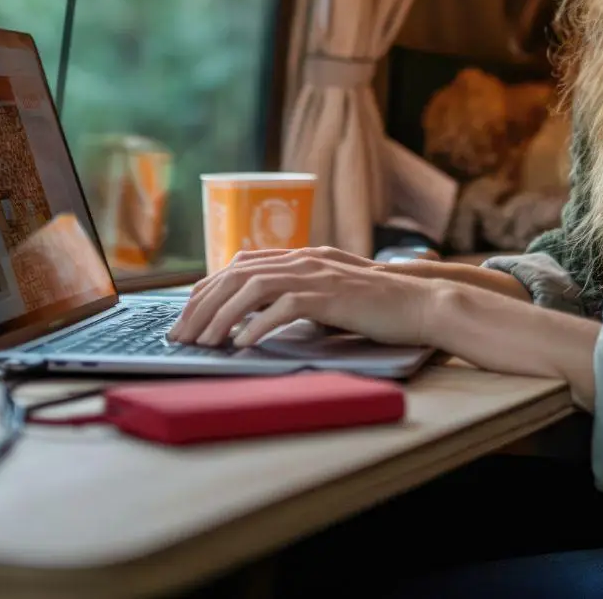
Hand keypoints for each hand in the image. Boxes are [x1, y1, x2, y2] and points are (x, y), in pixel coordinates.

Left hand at [169, 247, 444, 348]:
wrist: (420, 303)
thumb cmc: (376, 305)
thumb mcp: (329, 294)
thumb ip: (297, 295)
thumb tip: (256, 316)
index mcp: (300, 257)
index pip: (239, 265)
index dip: (207, 289)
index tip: (186, 315)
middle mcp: (303, 259)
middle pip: (236, 276)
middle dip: (202, 306)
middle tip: (181, 336)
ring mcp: (317, 275)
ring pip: (252, 288)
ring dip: (221, 317)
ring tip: (204, 343)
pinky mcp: (330, 295)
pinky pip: (283, 307)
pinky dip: (257, 326)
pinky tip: (242, 345)